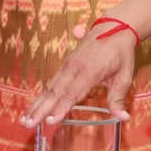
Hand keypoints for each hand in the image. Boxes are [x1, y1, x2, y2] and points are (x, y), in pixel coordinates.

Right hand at [22, 30, 136, 129]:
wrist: (115, 26)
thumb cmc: (121, 52)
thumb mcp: (125, 76)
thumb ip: (118, 98)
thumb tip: (124, 117)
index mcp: (90, 71)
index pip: (73, 93)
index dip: (61, 108)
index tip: (51, 120)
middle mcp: (74, 67)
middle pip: (55, 92)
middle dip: (40, 110)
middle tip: (28, 125)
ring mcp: (67, 65)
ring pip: (49, 88)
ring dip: (36, 104)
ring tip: (24, 120)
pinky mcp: (65, 64)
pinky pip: (51, 82)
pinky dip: (41, 96)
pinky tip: (33, 107)